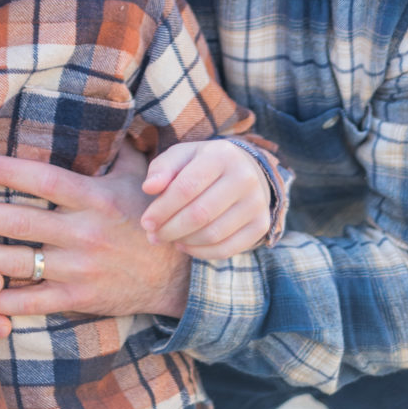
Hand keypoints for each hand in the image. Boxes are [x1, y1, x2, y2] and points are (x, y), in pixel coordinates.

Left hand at [0, 141, 190, 319]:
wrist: (179, 275)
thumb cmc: (151, 216)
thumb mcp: (140, 176)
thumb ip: (117, 146)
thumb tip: (105, 109)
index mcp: (96, 199)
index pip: (47, 182)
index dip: (12, 174)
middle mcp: (84, 234)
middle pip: (21, 224)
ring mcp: (79, 271)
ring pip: (18, 265)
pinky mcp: (77, 300)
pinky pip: (32, 302)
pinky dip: (0, 303)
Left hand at [141, 139, 271, 257]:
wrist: (246, 169)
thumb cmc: (203, 164)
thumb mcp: (181, 156)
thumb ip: (162, 168)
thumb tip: (148, 188)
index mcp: (221, 155)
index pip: (186, 188)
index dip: (162, 209)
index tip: (146, 222)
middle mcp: (244, 178)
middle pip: (200, 214)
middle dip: (170, 229)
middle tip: (153, 235)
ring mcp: (256, 203)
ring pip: (213, 234)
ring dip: (183, 242)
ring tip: (168, 238)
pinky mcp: (261, 225)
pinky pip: (227, 249)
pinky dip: (201, 253)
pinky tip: (185, 246)